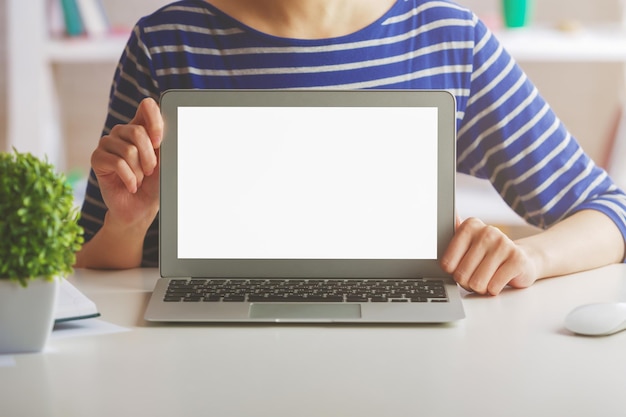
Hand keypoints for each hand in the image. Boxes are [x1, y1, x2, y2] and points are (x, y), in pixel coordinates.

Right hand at [90, 97, 162, 228]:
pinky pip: (116, 163)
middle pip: (137, 132)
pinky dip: (129, 178)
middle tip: (151, 171)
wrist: (140, 208)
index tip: (160, 142)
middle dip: (150, 157)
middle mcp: (123, 132)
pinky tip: (131, 185)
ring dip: (139, 171)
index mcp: (142, 127)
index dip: (155, 121)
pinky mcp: (97, 158)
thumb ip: (166, 144)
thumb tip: (168, 133)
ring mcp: (108, 144)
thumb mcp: (166, 162)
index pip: (147, 106)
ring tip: (140, 179)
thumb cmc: (155, 184)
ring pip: (128, 150)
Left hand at [440, 217, 538, 294]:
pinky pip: (494, 287)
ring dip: (480, 288)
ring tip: (487, 279)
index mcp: (470, 226)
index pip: (447, 262)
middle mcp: (487, 232)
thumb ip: (453, 236)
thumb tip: (448, 215)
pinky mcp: (517, 260)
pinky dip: (493, 290)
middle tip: (475, 277)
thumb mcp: (468, 244)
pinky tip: (498, 281)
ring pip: (477, 283)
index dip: (453, 272)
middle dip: (467, 283)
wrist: (521, 259)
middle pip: (461, 274)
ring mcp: (504, 244)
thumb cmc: (489, 255)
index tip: (460, 269)